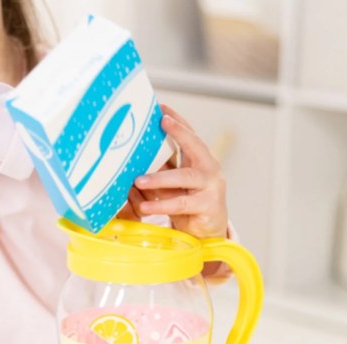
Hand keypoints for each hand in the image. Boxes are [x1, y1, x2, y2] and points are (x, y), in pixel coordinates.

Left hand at [121, 104, 228, 239]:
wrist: (207, 233)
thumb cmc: (187, 205)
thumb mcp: (172, 185)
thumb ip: (161, 170)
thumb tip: (134, 156)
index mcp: (200, 160)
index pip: (190, 136)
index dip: (177, 121)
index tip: (162, 107)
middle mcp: (209, 169)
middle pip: (195, 146)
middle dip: (179, 132)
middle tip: (162, 122)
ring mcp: (211, 187)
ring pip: (185, 177)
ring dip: (160, 178)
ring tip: (138, 181)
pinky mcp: (208, 206)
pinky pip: (181, 204)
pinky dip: (162, 205)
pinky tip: (145, 207)